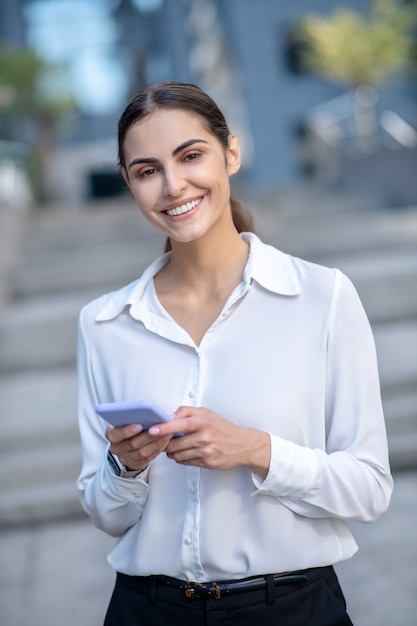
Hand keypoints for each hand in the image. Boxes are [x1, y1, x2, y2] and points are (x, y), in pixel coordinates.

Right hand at [106, 423, 171, 470]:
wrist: (126, 446)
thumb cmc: (127, 429)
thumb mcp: (124, 422)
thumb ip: (131, 418)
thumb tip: (147, 410)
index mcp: (111, 435)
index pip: (116, 434)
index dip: (127, 431)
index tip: (139, 425)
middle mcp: (116, 448)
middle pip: (133, 444)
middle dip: (148, 436)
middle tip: (160, 428)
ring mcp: (126, 457)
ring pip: (143, 452)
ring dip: (156, 442)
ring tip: (167, 433)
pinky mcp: (136, 464)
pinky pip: (149, 457)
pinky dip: (159, 448)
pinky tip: (166, 441)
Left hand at [149, 406, 270, 477]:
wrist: (243, 445)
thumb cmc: (224, 428)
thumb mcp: (207, 413)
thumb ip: (187, 412)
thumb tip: (170, 416)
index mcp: (204, 422)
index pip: (180, 424)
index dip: (164, 428)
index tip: (152, 429)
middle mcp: (204, 437)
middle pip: (174, 443)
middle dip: (166, 442)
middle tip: (165, 439)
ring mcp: (206, 452)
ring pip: (177, 455)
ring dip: (173, 451)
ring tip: (178, 445)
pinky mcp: (207, 463)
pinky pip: (185, 462)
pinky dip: (182, 458)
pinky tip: (187, 452)